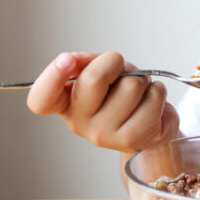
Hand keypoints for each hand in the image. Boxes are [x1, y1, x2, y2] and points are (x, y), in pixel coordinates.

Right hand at [26, 51, 179, 152]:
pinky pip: (153, 97)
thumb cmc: (120, 93)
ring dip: (141, 79)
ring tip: (137, 91)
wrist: (150, 123)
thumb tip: (74, 60)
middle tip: (121, 71)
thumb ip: (86, 62)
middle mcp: (78, 123)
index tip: (66, 59)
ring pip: (130, 85)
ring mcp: (104, 136)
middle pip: (93, 79)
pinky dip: (157, 92)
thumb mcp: (100, 70)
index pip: (42, 99)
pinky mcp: (132, 140)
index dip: (51, 77)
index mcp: (64, 103)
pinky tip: (150, 102)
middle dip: (115, 63)